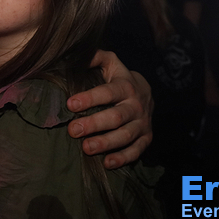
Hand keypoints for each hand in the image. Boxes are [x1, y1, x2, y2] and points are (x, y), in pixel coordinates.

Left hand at [66, 50, 152, 169]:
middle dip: (94, 124)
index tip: (71, 104)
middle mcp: (136, 105)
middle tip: (73, 130)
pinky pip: (136, 151)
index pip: (108, 92)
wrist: (147, 92)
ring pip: (125, 135)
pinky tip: (106, 163)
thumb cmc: (120, 78)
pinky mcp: (146, 138)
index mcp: (126, 86)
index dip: (90, 98)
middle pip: (116, 117)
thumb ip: (96, 57)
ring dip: (106, 143)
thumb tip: (78, 55)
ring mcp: (142, 123)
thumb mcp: (111, 63)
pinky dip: (122, 158)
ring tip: (86, 148)